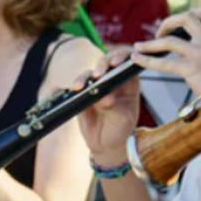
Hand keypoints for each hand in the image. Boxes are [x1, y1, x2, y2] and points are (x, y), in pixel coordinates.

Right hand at [78, 48, 141, 165]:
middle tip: (98, 74)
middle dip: (102, 63)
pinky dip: (74, 85)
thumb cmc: (120, 129)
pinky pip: (77, 86)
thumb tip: (105, 98)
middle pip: (107, 62)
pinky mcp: (83, 94)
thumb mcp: (123, 120)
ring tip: (82, 87)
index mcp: (129, 83)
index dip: (123, 56)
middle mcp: (112, 80)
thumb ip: (116, 108)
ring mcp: (96, 86)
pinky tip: (70, 89)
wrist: (106, 145)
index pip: (128, 62)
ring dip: (86, 76)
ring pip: (90, 73)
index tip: (116, 62)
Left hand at [132, 7, 200, 94]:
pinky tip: (138, 60)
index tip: (182, 21)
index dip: (194, 12)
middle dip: (169, 22)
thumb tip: (199, 58)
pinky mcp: (192, 68)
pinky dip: (147, 60)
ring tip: (140, 47)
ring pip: (170, 40)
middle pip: (187, 18)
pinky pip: (164, 62)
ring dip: (151, 43)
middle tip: (159, 33)